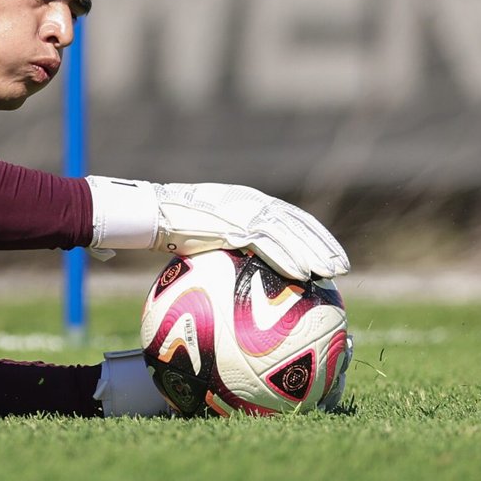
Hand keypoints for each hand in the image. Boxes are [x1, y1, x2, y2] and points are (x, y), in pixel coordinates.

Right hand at [86, 177, 349, 281]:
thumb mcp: (184, 236)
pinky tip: (306, 276)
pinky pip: (268, 244)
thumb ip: (204, 251)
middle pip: (293, 220)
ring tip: (333, 273)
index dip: (306, 231)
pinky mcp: (231, 221)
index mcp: (237, 199)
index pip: (281, 213)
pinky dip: (289, 258)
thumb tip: (202, 281)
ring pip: (288, 231)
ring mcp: (239, 209)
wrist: (139, 211)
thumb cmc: (152, 224)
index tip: (322, 251)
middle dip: (320, 242)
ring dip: (314, 252)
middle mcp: (244, 199)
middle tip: (341, 266)